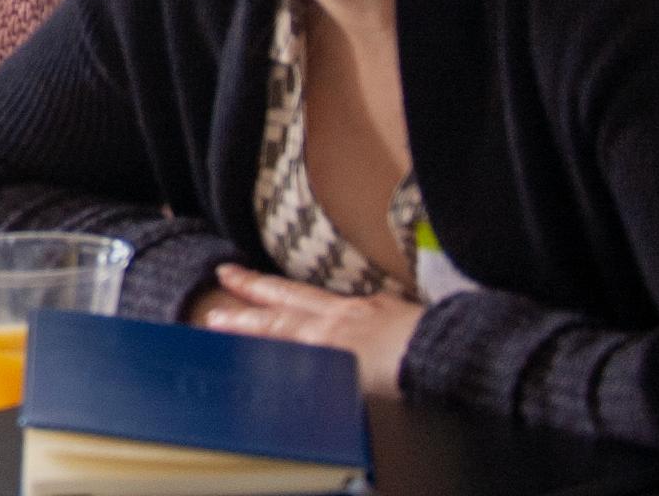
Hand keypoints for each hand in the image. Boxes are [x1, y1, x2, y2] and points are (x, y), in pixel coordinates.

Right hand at [192, 264, 423, 397]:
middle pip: (286, 298)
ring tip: (262, 280)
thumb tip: (300, 382)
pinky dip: (327, 298)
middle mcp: (337, 316)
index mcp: (327, 336)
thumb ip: (325, 376)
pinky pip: (344, 298)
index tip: (214, 316)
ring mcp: (361, 307)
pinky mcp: (385, 306)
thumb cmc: (404, 375)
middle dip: (253, 287)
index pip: (275, 325)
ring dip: (283, 287)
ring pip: (312, 293)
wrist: (444, 351)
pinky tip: (329, 302)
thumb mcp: (356, 386)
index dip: (243, 321)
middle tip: (226, 272)